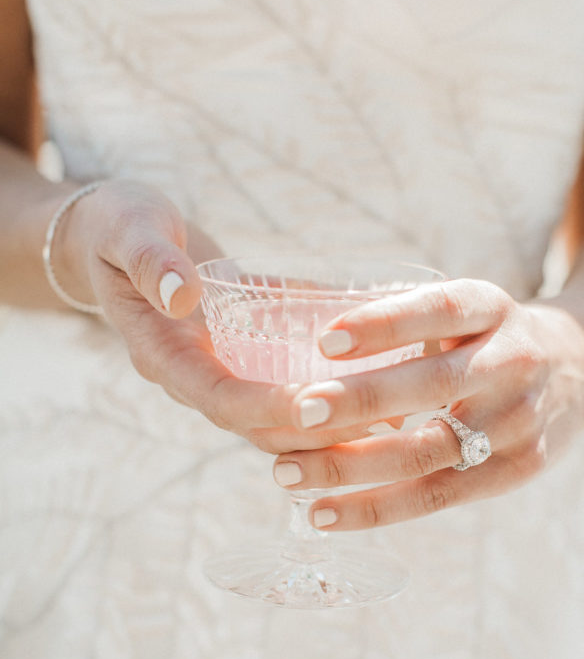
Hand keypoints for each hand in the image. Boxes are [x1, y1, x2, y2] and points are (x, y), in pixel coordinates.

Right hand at [56, 179, 369, 452]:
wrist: (115, 240)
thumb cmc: (120, 228)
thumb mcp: (129, 232)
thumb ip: (152, 263)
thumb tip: (183, 295)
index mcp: (163, 356)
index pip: (221, 397)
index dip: (268, 406)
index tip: (317, 405)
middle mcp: (195, 377)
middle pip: (259, 425)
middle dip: (315, 430)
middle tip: (376, 422)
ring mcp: (222, 373)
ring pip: (279, 420)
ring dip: (331, 427)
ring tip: (393, 422)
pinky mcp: (245, 361)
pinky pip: (289, 389)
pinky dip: (330, 395)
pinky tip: (383, 391)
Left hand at [272, 279, 583, 526]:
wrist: (580, 367)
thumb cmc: (489, 337)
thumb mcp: (465, 310)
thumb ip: (403, 322)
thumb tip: (295, 338)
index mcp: (492, 308)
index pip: (440, 309)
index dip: (384, 324)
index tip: (324, 339)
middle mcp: (513, 361)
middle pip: (433, 385)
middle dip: (360, 402)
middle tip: (297, 412)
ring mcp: (520, 420)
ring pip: (429, 451)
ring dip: (352, 467)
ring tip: (287, 472)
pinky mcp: (518, 469)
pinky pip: (438, 497)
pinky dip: (376, 509)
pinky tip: (322, 515)